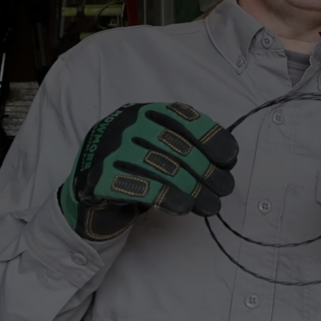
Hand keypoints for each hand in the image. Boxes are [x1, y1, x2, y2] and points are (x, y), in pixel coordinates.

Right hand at [58, 103, 239, 240]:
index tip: (229, 159)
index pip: (183, 117)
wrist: (91, 196)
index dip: (210, 137)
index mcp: (144, 112)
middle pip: (177, 147)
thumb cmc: (136, 171)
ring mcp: (109, 149)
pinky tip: (184, 207)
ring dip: (194, 189)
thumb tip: (227, 161)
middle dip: (207, 170)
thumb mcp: (163, 152)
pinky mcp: (99, 177)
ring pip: (163, 168)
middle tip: (225, 189)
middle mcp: (125, 125)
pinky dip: (168, 197)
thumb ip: (191, 149)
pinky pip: (141, 187)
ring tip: (211, 205)